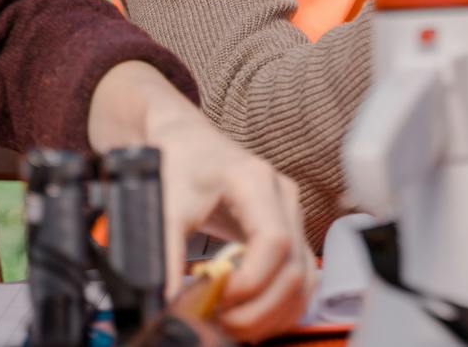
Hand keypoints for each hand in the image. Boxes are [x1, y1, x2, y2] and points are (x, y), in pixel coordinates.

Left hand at [88, 61, 312, 340]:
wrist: (187, 142)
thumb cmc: (179, 165)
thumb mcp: (164, 205)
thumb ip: (164, 255)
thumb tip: (164, 303)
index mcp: (256, 182)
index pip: (275, 242)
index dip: (251, 282)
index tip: (217, 301)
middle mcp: (284, 199)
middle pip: (294, 268)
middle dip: (260, 308)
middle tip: (220, 324)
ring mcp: (292, 216)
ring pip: (304, 279)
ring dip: (272, 314)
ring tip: (232, 326)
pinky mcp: (289, 233)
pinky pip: (300, 279)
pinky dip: (281, 307)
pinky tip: (252, 318)